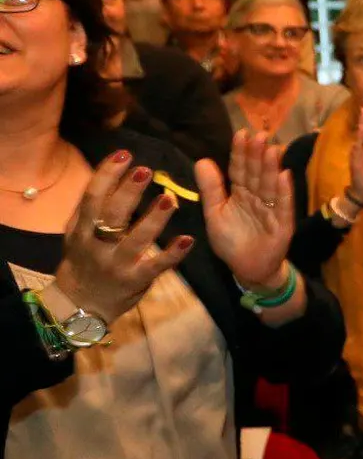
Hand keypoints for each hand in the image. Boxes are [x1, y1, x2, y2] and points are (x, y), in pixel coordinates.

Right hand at [52, 151, 193, 323]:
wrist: (82, 303)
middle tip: (146, 170)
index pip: (92, 197)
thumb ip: (92, 206)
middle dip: (128, 191)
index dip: (107, 174)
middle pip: (112, 214)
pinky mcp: (136, 280)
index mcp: (82, 228)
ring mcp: (117, 263)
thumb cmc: (84, 258)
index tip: (124, 155)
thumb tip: (110, 170)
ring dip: (154, 219)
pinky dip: (172, 254)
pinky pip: (156, 266)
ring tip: (169, 199)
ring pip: (136, 239)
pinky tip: (188, 239)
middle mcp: (96, 244)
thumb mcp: (78, 232)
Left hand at [198, 130, 294, 285]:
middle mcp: (257, 197)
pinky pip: (283, 206)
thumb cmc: (231, 241)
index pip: (240, 169)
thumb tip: (202, 160)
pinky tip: (284, 176)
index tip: (241, 134)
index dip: (240, 153)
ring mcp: (272, 209)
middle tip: (260, 135)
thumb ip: (211, 189)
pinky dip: (284, 192)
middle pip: (256, 173)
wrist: (247, 269)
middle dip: (258, 155)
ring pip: (270, 185)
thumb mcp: (215, 214)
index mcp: (240, 193)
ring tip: (272, 149)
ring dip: (272, 168)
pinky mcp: (282, 224)